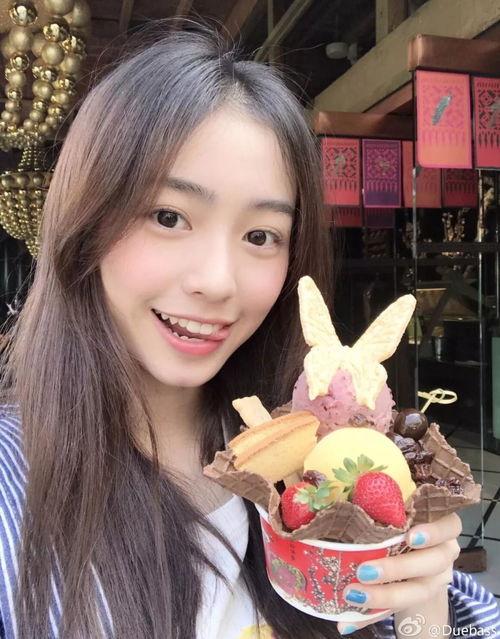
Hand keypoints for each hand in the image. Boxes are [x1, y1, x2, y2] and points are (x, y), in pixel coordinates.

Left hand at [337, 513, 461, 635]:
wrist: (419, 567)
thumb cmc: (402, 527)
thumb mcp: (399, 517)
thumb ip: (382, 511)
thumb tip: (335, 498)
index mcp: (441, 528)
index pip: (449, 526)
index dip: (433, 532)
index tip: (409, 537)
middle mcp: (443, 554)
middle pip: (432, 563)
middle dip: (398, 568)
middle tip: (365, 571)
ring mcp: (435, 581)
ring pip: (418, 591)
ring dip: (384, 596)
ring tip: (353, 595)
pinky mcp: (416, 602)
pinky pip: (395, 612)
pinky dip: (368, 617)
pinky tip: (345, 623)